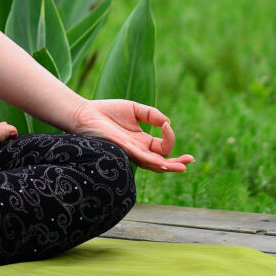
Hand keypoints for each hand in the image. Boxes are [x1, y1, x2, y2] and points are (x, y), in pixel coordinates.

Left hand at [71, 99, 194, 172]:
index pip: (163, 147)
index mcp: (141, 142)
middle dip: (177, 163)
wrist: (84, 113)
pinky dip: (154, 161)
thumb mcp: (135, 109)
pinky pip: (141, 158)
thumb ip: (152, 114)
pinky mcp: (123, 149)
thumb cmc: (106, 111)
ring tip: (183, 166)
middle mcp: (137, 150)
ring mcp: (130, 152)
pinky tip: (164, 163)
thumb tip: (167, 122)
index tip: (165, 124)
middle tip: (190, 160)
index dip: (169, 137)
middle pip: (162, 161)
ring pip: (153, 164)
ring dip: (169, 166)